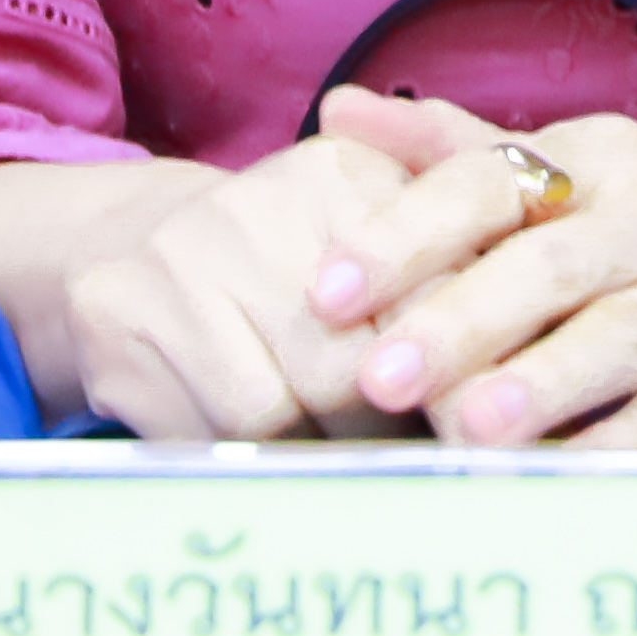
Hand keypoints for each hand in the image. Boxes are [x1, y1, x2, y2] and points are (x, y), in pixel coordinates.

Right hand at [58, 105, 449, 441]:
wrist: (132, 244)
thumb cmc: (288, 266)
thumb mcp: (378, 245)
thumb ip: (455, 288)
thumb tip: (518, 399)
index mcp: (343, 175)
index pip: (426, 291)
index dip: (455, 374)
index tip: (478, 429)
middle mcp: (254, 206)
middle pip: (352, 367)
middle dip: (385, 427)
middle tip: (407, 455)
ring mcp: (176, 261)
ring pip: (277, 409)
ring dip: (315, 453)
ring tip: (338, 455)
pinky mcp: (118, 321)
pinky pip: (206, 430)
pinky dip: (249, 459)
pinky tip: (268, 449)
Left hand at [306, 90, 636, 446]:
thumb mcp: (576, 175)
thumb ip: (457, 152)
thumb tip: (340, 109)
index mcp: (600, 159)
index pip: (490, 181)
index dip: (406, 234)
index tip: (328, 290)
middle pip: (551, 265)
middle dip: (460, 320)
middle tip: (378, 375)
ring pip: (619, 339)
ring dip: (542, 384)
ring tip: (470, 427)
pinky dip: (617, 451)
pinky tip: (557, 480)